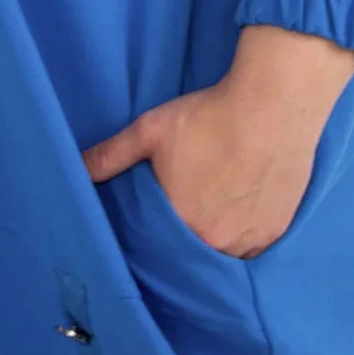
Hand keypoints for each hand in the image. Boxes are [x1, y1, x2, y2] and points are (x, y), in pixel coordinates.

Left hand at [81, 24, 353, 258]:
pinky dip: (244, 235)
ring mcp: (252, 239)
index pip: (161, 247)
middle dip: (186, 236)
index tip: (158, 219)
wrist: (274, 102)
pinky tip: (237, 210)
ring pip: (225, 252)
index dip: (157, 234)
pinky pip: (253, 246)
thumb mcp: (150, 130)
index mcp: (184, 226)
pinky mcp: (277, 229)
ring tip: (212, 210)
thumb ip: (110, 155)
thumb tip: (76, 168)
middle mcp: (219, 243)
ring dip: (216, 238)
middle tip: (187, 209)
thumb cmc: (210, 115)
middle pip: (194, 251)